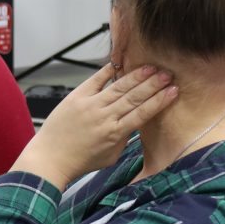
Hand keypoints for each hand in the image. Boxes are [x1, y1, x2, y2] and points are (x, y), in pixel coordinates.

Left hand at [11, 64, 177, 188]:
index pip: (143, 114)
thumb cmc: (81, 160)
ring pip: (119, 87)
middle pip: (134, 97)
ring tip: (152, 67)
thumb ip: (124, 138)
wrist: (50, 157)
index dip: (160, 101)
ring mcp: (90, 105)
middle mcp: (105, 117)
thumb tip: (135, 122)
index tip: (173, 91)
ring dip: (137, 76)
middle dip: (153, 85)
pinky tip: (120, 63)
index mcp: (115, 133)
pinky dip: (108, 71)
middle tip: (168, 73)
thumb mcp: (111, 156)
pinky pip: (95, 80)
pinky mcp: (76, 97)